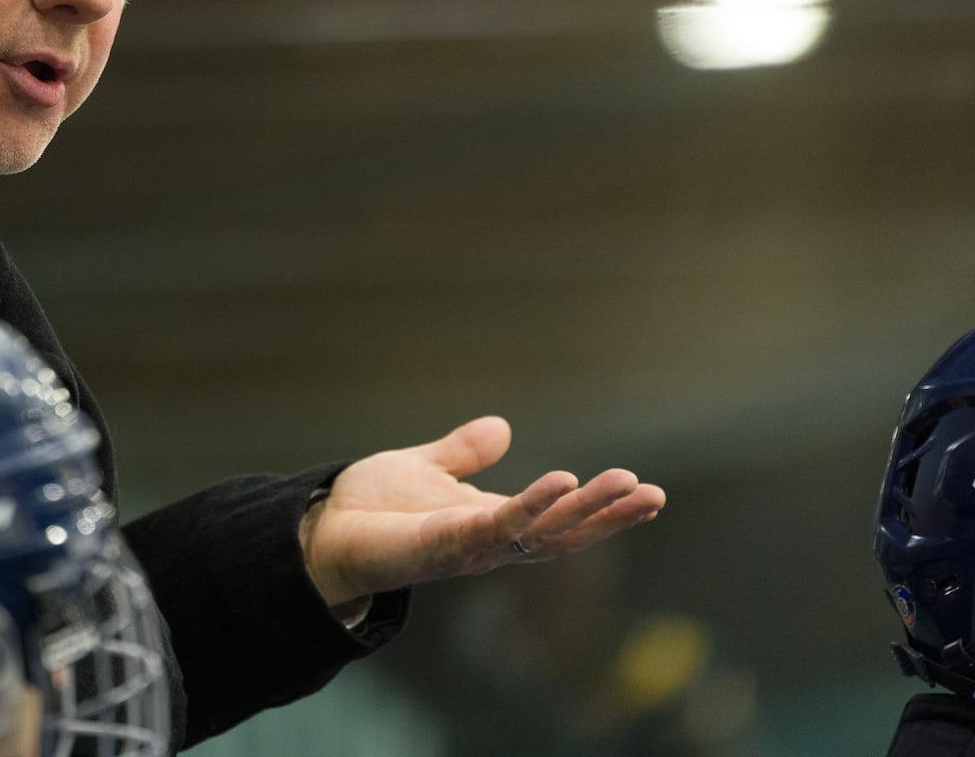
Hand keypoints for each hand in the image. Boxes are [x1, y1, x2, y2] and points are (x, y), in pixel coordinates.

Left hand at [297, 416, 665, 611]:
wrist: (320, 529)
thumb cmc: (370, 509)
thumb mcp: (426, 468)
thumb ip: (462, 453)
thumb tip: (501, 426)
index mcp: (493, 522)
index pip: (559, 519)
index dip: (601, 508)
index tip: (646, 491)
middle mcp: (491, 541)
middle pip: (563, 533)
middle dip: (609, 516)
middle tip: (653, 494)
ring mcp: (472, 548)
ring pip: (543, 533)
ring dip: (586, 511)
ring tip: (626, 484)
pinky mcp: (446, 545)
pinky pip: (500, 526)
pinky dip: (533, 506)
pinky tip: (562, 481)